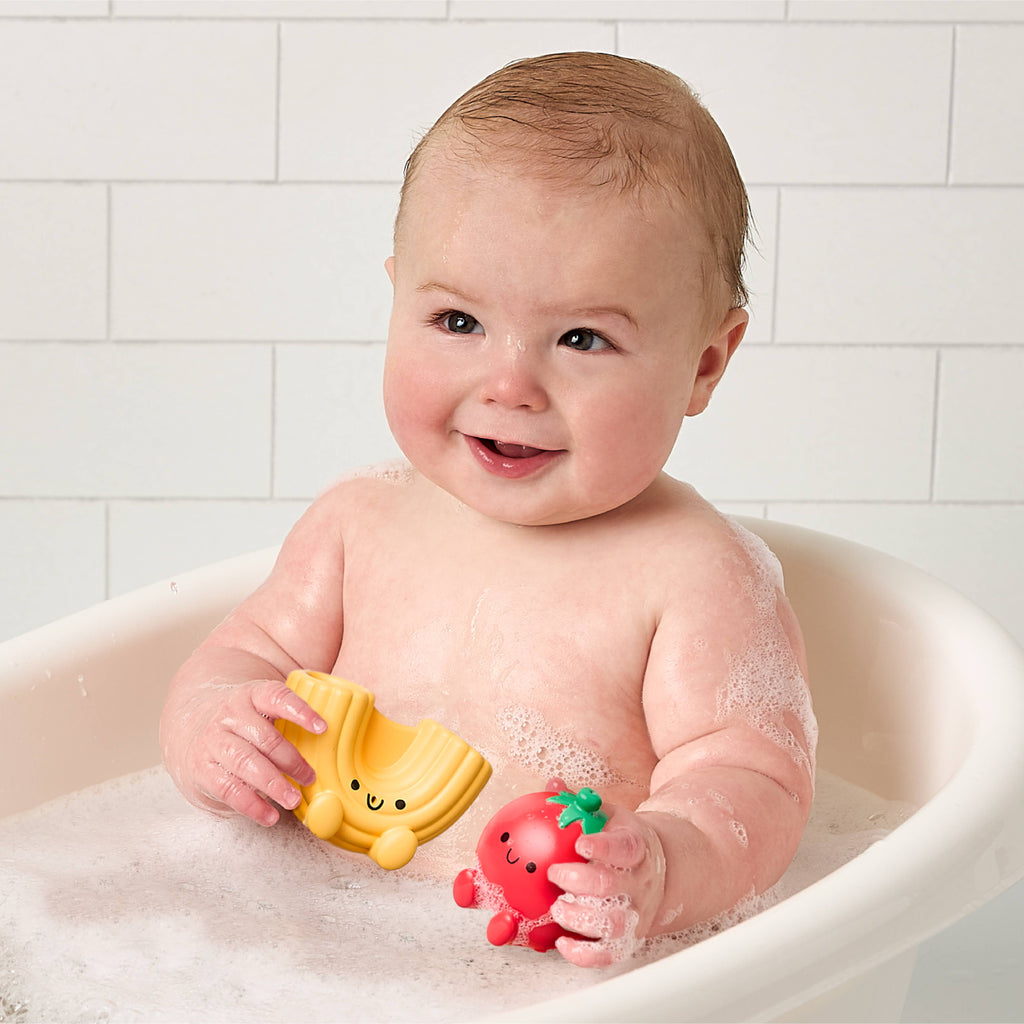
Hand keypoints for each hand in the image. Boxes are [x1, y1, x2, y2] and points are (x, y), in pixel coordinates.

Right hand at [161, 677, 325, 826]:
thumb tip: (332, 738)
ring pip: (245, 763)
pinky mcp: (202, 768)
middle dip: (291, 760)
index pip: (278, 697)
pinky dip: (251, 805)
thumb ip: (292, 716)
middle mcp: (230, 715)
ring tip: (293, 799)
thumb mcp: (264, 707)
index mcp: (252, 695)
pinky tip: (270, 815)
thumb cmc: (245, 720)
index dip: (301, 711)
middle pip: (264, 738)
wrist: (193, 724)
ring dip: (273, 784)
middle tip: (310, 777)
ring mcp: (214, 741)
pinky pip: (228, 788)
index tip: (322, 727)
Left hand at [547, 804, 666, 967]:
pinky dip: (584, 954)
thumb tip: (551, 784)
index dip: (603, 847)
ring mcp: (634, 914)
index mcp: (636, 848)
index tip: (580, 843)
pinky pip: (608, 955)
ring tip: (557, 907)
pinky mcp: (626, 939)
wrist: (658, 871)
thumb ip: (580, 804)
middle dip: (579, 882)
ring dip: (579, 918)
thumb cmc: (622, 841)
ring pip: (612, 925)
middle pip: (612, 888)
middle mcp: (639, 883)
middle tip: (555, 873)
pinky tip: (562, 942)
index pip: (625, 848)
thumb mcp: (609, 816)